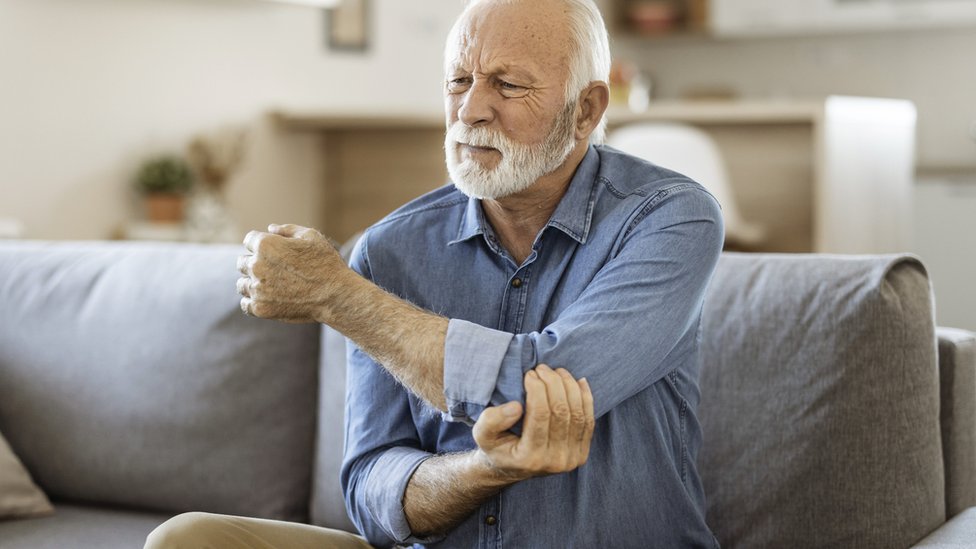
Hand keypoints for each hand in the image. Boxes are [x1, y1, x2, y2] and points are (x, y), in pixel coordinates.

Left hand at [237, 224, 346, 322]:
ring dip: (253, 283)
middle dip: (256, 263)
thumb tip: (270, 228)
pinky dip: (254, 302)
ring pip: (242, 284)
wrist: (336, 296)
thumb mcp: (312, 237)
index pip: (249, 240)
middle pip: (242, 262)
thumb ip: (288, 230)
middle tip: (276, 271)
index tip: (273, 252)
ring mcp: (257, 289)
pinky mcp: (260, 308)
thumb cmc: (326, 264)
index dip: (262, 244)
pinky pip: (245, 304)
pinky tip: (269, 299)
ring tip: (273, 286)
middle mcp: (257, 266)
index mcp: (266, 244)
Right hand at [471, 364, 594, 481]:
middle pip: (561, 412)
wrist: (511, 468)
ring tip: (557, 371)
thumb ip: (491, 420)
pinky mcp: (582, 454)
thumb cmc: (496, 446)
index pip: (540, 414)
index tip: (529, 374)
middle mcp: (555, 461)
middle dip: (554, 383)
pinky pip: (589, 422)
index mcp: (529, 457)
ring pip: (578, 414)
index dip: (537, 389)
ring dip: (570, 387)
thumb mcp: (482, 435)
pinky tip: (578, 381)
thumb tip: (517, 406)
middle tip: (542, 368)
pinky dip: (586, 398)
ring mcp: (572, 459)